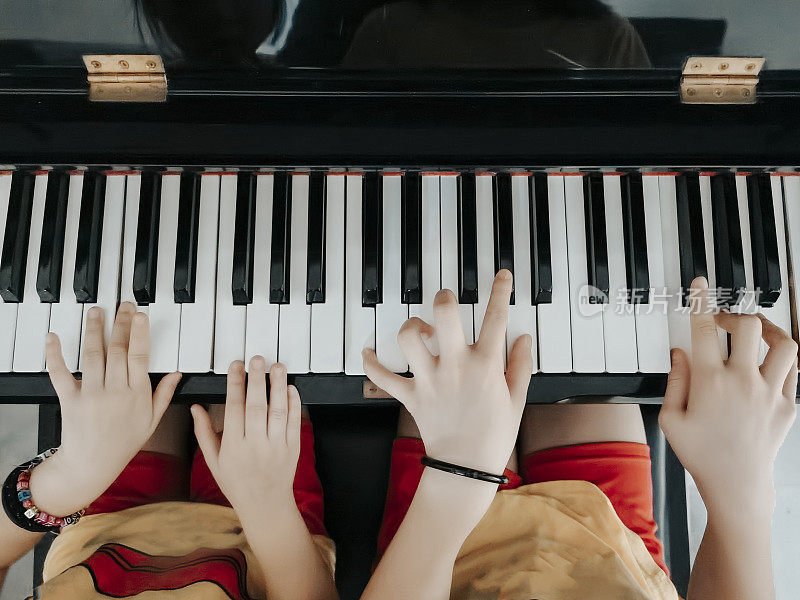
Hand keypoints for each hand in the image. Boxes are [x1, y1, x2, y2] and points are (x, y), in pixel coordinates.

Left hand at [29, 303, 180, 515]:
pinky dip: (55, 354)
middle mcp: (115, 392)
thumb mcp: (151, 421)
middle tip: (123, 305)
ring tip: (96, 312)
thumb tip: (177, 373)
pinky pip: (61, 373)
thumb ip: (164, 394)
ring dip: (94, 330)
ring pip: (93, 355)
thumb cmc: (123, 444)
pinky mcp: (69, 399)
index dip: (139, 334)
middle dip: (120, 324)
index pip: (140, 357)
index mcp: (137, 395)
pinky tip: (54, 337)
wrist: (91, 465)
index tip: (139, 315)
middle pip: (118, 350)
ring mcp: (91, 395)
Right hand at [191, 358, 301, 512]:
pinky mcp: (293, 448)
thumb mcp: (214, 461)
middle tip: (257, 359)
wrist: (265, 505)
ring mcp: (276, 446)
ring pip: (278, 411)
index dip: (235, 384)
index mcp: (233, 447)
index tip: (236, 366)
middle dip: (256, 380)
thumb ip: (204, 433)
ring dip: (278, 386)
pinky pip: (295, 422)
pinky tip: (289, 388)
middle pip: (256, 406)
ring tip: (276, 366)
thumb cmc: (237, 482)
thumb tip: (195, 408)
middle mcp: (255, 445)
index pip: (234, 409)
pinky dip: (294, 403)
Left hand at [363, 270, 532, 474]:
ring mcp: (430, 379)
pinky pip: (383, 376)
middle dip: (444, 298)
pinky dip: (371, 364)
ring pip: (410, 338)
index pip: (495, 318)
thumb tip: (523, 338)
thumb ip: (520, 365)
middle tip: (446, 299)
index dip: (500, 290)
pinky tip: (368, 352)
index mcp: (486, 365)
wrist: (465, 467)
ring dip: (412, 326)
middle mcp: (455, 365)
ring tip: (420, 330)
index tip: (502, 276)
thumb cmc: (494, 435)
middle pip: (444, 314)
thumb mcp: (517, 399)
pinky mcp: (411, 395)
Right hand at [659, 277, 796, 514]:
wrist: (736, 484)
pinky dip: (782, 359)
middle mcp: (743, 381)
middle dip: (734, 316)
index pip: (704, 329)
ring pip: (783, 343)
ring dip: (769, 330)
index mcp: (709, 382)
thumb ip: (675, 380)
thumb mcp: (670, 418)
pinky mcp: (788, 406)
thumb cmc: (701, 454)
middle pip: (748, 327)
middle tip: (724, 322)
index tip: (700, 285)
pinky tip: (770, 360)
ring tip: (756, 332)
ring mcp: (769, 392)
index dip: (701, 301)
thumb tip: (681, 354)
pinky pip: (794, 370)